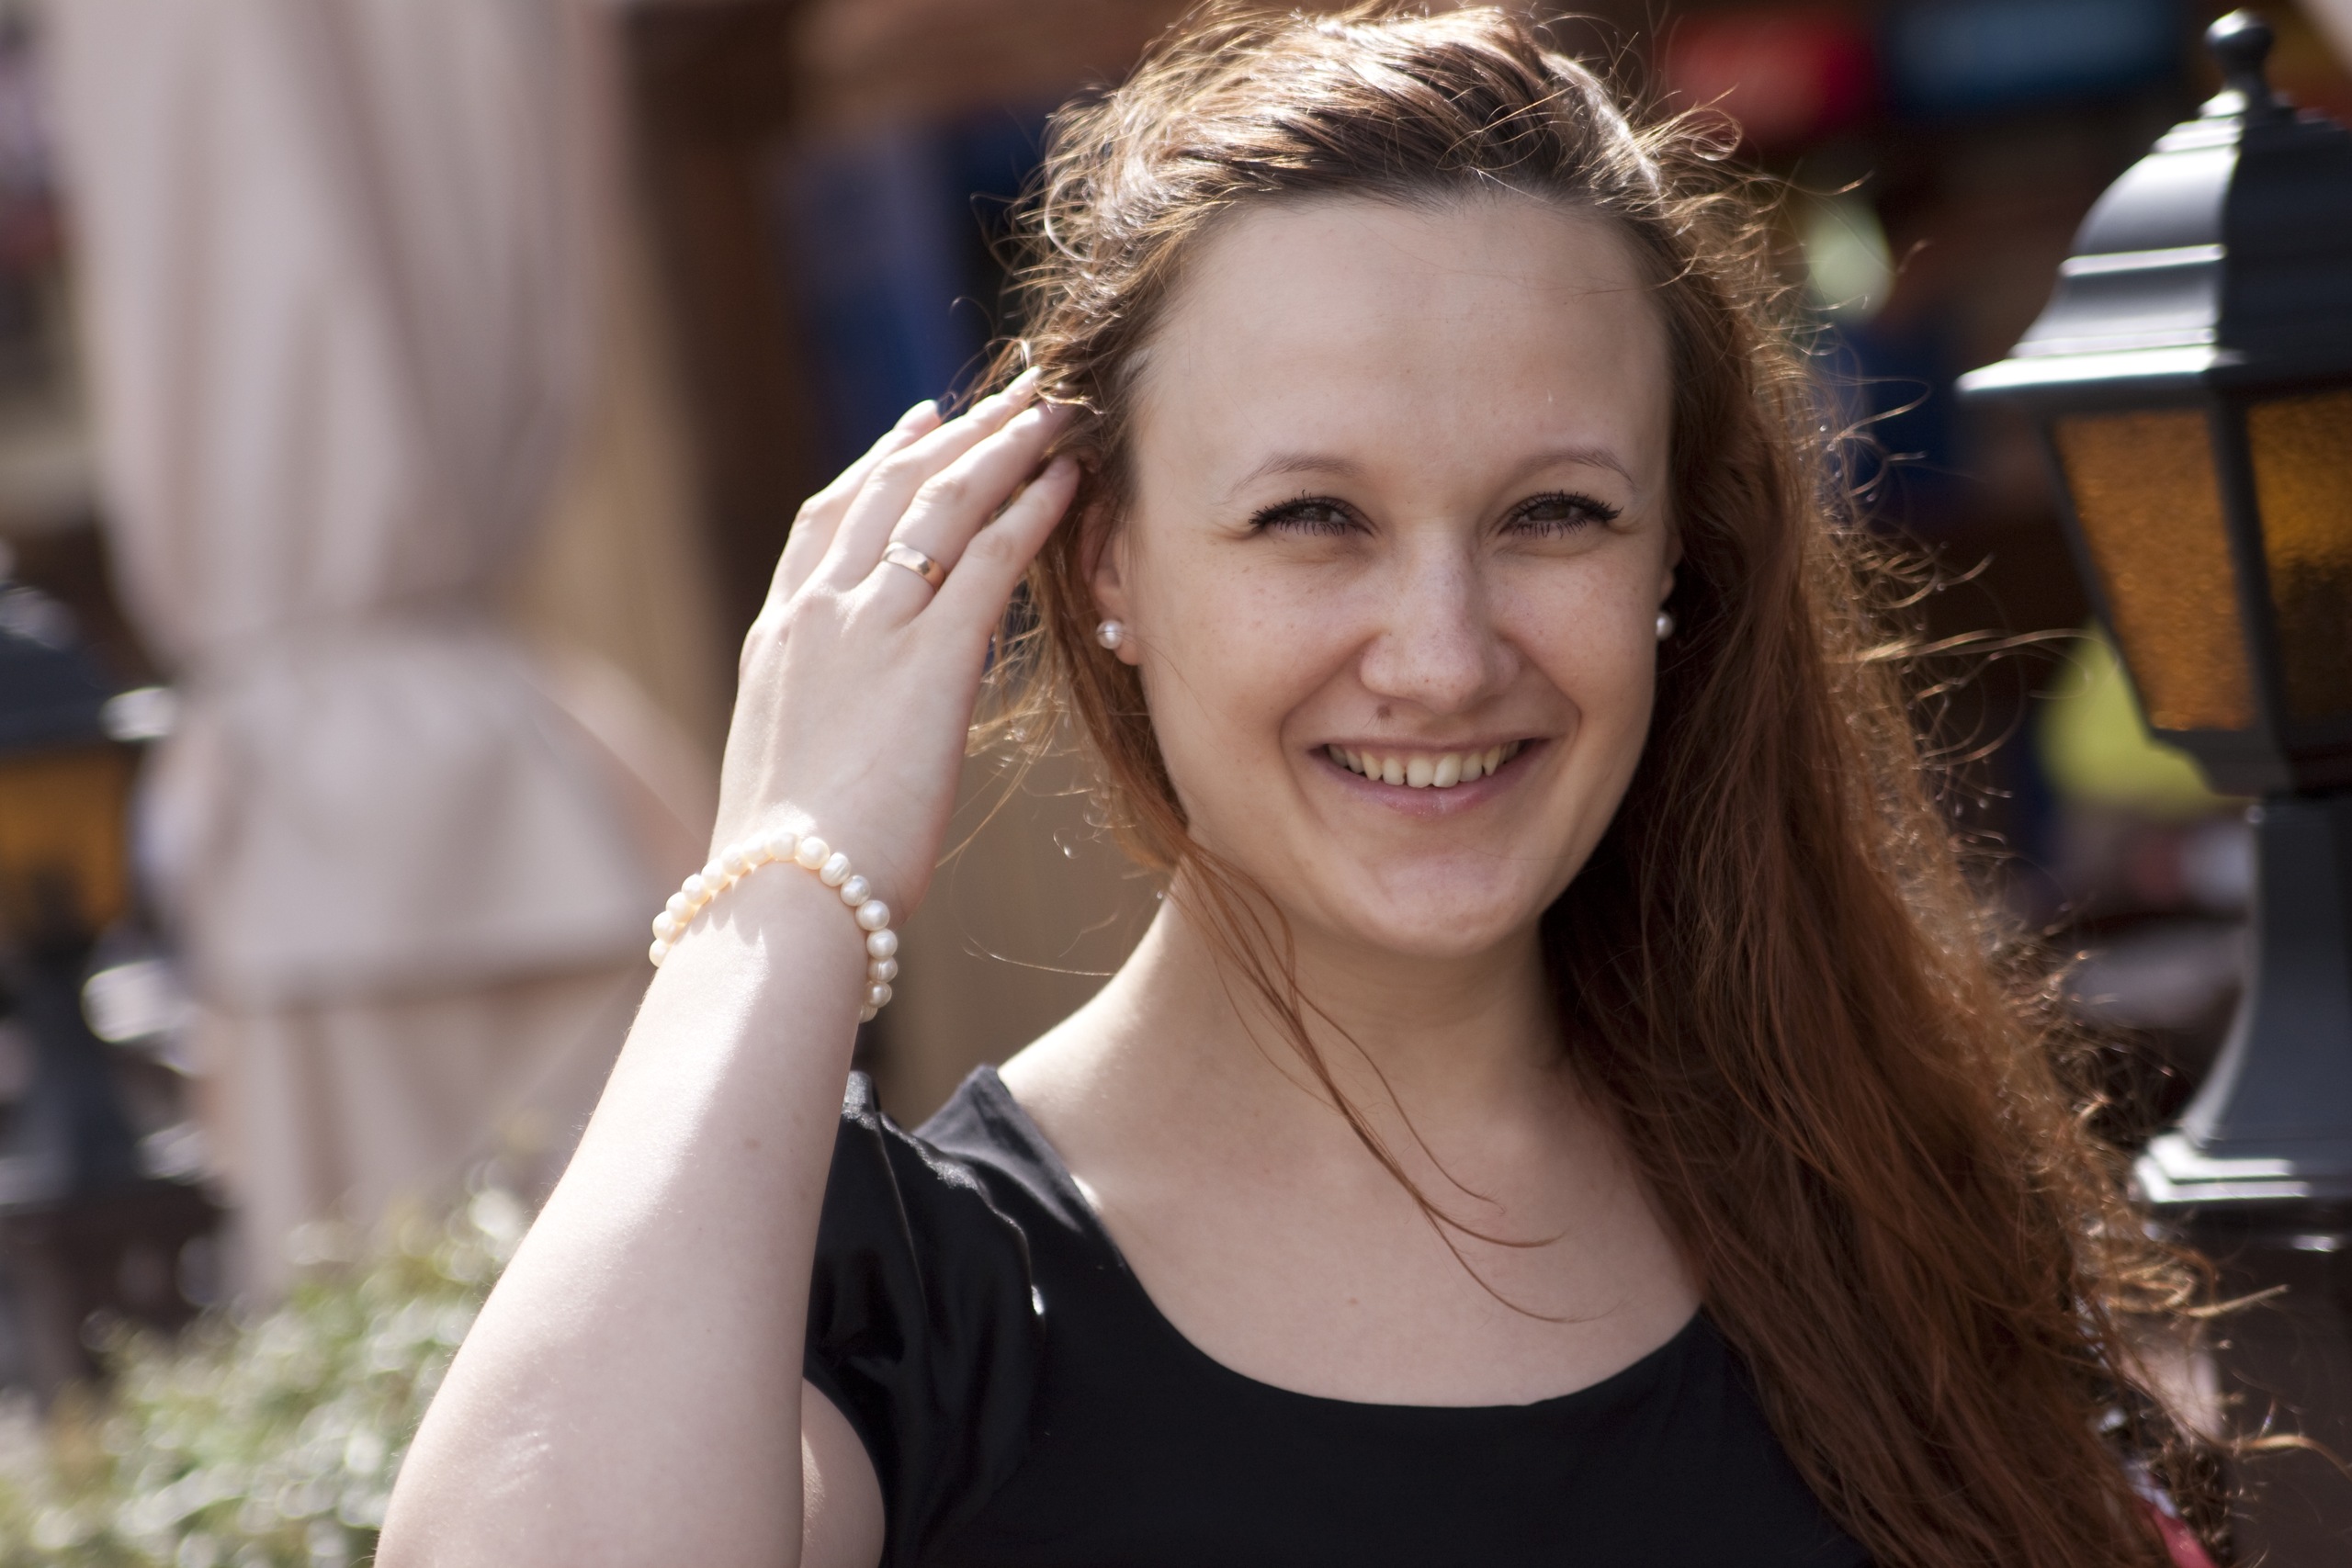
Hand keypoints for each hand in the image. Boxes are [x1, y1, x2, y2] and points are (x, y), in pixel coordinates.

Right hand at [712, 373, 1077, 918]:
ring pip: (942, 502)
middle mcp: (817, 612)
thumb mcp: (790, 769)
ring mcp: (867, 627)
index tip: (919, 426)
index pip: (826, 518)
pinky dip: (1029, 507)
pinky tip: (1066, 479)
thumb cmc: (789, 868)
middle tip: (1009, 395)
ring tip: (1053, 410)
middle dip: (956, 434)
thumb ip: (825, 721)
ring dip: (1003, 447)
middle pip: (888, 488)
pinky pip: (989, 556)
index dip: (879, 461)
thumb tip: (858, 732)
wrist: (784, 898)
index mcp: (778, 637)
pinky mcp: (927, 658)